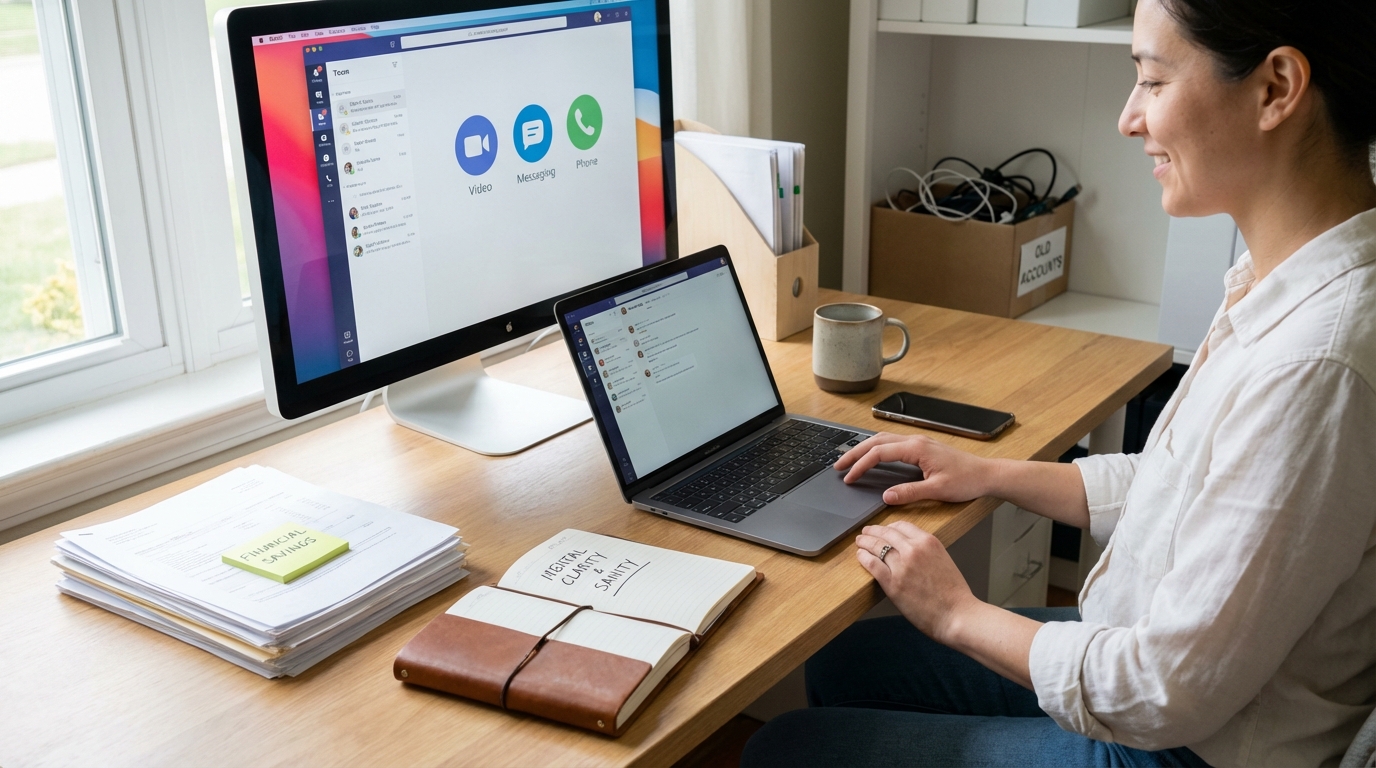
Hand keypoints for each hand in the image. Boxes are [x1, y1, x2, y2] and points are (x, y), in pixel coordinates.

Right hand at [835, 433, 992, 505]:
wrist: (987, 474)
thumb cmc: (967, 481)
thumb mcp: (937, 491)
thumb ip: (909, 492)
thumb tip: (886, 496)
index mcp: (916, 448)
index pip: (879, 453)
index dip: (861, 465)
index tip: (848, 478)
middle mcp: (915, 441)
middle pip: (876, 441)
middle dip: (855, 453)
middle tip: (838, 465)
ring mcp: (919, 442)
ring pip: (883, 439)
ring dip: (864, 448)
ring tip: (849, 460)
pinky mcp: (922, 447)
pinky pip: (892, 443)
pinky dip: (877, 448)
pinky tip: (872, 456)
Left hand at [856, 521, 978, 644]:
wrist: (957, 614)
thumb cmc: (953, 594)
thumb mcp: (943, 560)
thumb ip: (926, 552)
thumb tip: (909, 550)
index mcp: (928, 542)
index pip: (902, 525)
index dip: (889, 526)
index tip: (883, 529)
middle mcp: (913, 549)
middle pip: (886, 533)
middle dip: (873, 531)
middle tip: (866, 532)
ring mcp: (901, 565)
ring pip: (876, 546)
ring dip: (865, 542)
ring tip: (860, 542)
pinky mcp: (892, 583)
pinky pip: (872, 563)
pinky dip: (863, 557)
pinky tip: (860, 556)